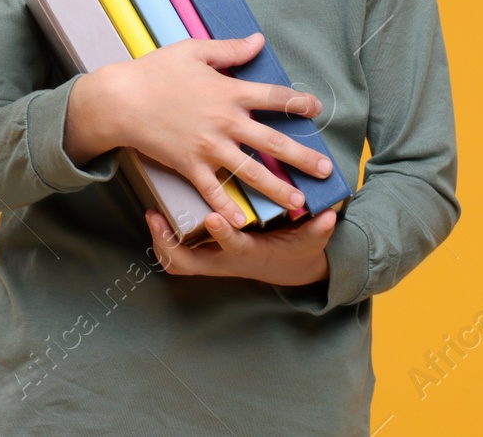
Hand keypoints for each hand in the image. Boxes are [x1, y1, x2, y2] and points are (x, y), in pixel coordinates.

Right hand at [69, 32, 333, 225]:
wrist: (120, 99)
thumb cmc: (154, 71)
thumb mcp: (193, 51)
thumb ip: (229, 49)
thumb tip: (259, 41)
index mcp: (229, 91)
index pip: (274, 97)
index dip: (298, 102)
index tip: (316, 109)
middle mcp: (225, 122)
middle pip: (272, 142)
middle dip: (302, 157)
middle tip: (326, 170)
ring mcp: (208, 147)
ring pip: (251, 172)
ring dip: (277, 189)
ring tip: (299, 203)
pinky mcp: (189, 166)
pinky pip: (213, 191)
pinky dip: (228, 209)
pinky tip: (244, 222)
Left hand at [146, 208, 335, 286]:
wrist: (291, 269)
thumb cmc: (297, 250)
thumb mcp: (312, 240)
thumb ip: (319, 228)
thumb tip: (331, 213)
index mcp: (249, 253)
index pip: (232, 246)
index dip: (222, 233)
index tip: (212, 216)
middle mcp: (226, 260)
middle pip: (187, 263)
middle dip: (168, 242)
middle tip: (155, 215)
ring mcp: (214, 260)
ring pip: (177, 263)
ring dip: (161, 242)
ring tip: (151, 214)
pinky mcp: (208, 255)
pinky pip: (179, 255)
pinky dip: (166, 241)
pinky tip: (159, 215)